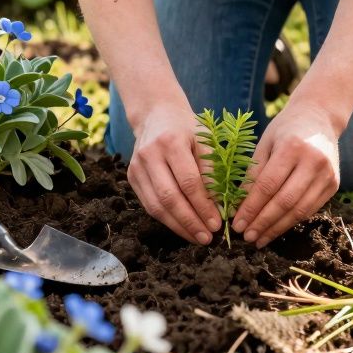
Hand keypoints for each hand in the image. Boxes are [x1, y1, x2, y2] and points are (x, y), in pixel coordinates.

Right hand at [127, 101, 221, 244]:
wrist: (156, 115)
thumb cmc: (187, 129)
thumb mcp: (206, 140)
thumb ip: (213, 171)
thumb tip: (221, 206)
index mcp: (171, 142)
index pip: (189, 181)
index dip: (203, 206)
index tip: (217, 223)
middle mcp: (150, 154)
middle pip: (169, 197)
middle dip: (190, 221)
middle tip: (207, 237)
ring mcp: (137, 167)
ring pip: (156, 206)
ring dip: (178, 226)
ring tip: (197, 238)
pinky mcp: (132, 177)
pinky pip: (149, 205)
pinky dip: (167, 220)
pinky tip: (183, 228)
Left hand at [232, 102, 340, 246]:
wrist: (319, 117)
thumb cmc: (285, 129)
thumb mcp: (264, 143)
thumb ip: (253, 173)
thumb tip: (239, 206)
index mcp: (292, 147)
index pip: (268, 185)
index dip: (251, 207)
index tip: (237, 223)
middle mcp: (314, 162)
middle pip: (285, 201)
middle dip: (263, 222)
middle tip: (247, 237)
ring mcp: (327, 174)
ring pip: (300, 210)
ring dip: (277, 228)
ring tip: (259, 239)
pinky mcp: (333, 184)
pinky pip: (310, 209)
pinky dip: (291, 221)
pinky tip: (276, 228)